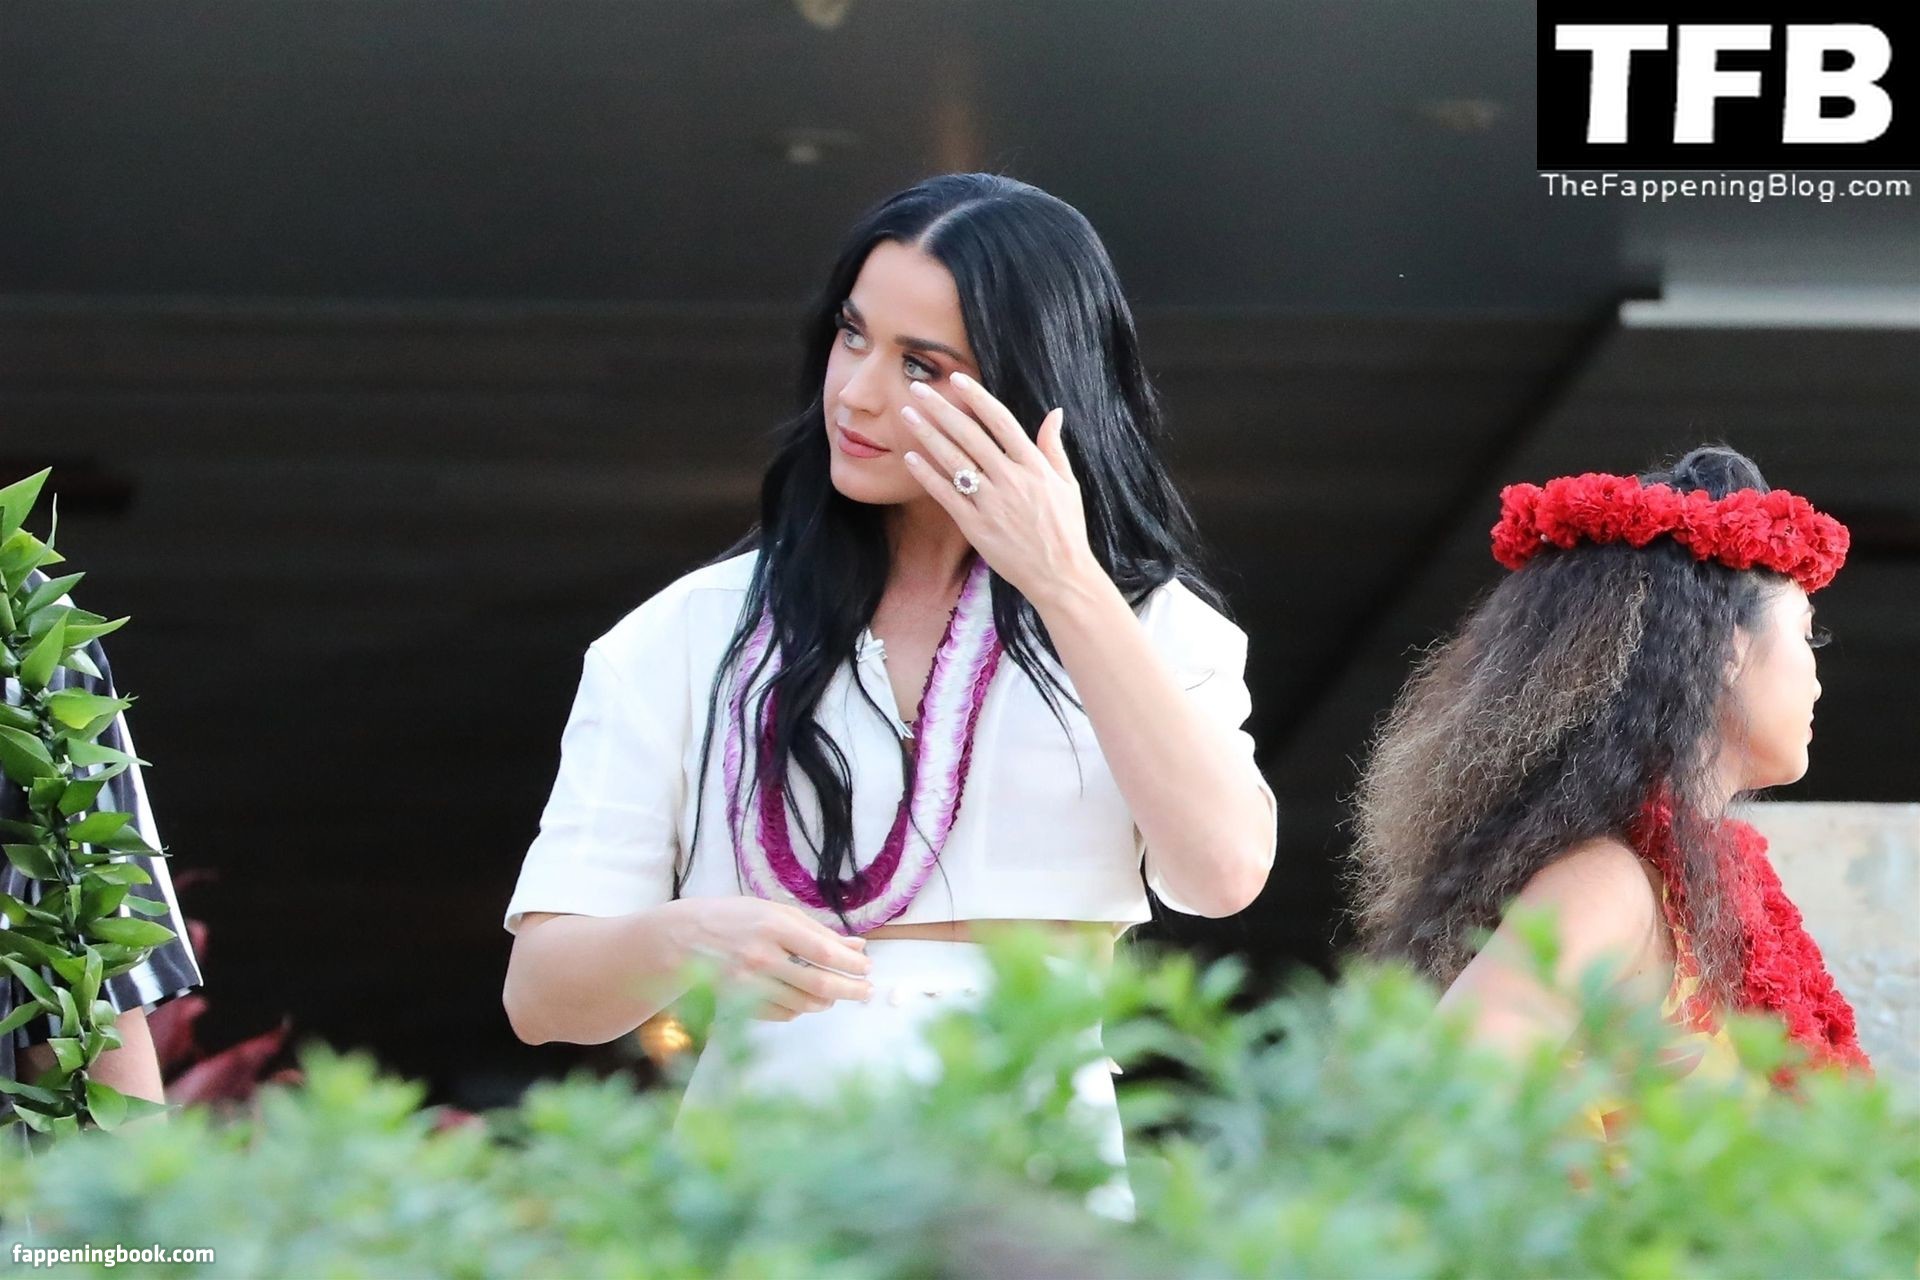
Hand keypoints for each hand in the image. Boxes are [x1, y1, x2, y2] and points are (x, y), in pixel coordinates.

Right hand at [664, 897, 873, 1020]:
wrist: (682, 939)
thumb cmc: (734, 919)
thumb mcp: (775, 912)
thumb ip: (817, 930)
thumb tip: (857, 946)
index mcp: (773, 927)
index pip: (824, 952)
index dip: (851, 965)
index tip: (867, 968)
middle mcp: (761, 957)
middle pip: (819, 983)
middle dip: (850, 990)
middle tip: (866, 992)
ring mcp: (749, 983)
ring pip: (803, 1003)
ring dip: (827, 1001)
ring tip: (836, 994)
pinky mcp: (740, 1003)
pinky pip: (782, 1014)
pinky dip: (800, 1009)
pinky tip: (807, 1000)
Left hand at [898, 372, 1101, 607]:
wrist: (1060, 575)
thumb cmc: (1066, 529)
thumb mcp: (1067, 484)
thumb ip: (1054, 447)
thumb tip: (1054, 413)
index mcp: (1034, 465)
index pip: (1000, 421)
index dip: (976, 398)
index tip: (956, 379)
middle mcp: (1010, 478)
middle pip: (969, 434)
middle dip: (941, 409)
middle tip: (917, 389)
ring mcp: (991, 502)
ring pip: (953, 460)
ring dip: (927, 435)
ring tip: (907, 415)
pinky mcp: (976, 525)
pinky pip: (946, 494)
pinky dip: (927, 475)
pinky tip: (910, 458)